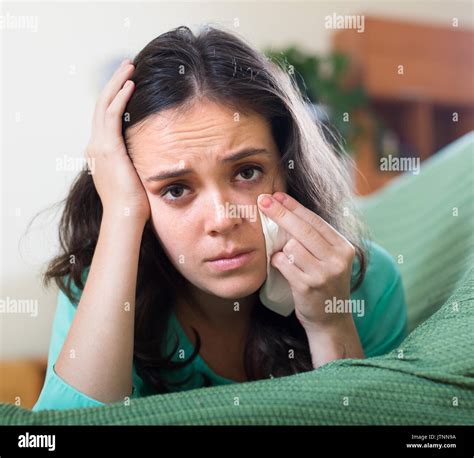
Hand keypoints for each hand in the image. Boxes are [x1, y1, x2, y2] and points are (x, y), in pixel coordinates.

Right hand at [85, 59, 150, 222]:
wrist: (124, 216)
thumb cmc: (132, 203)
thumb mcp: (132, 177)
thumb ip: (135, 161)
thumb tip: (150, 156)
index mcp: (99, 152)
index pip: (104, 118)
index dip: (114, 98)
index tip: (127, 84)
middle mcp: (95, 146)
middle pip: (101, 106)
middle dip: (114, 84)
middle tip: (127, 67)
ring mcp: (99, 146)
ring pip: (104, 105)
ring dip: (116, 84)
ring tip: (129, 67)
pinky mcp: (108, 148)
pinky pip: (112, 116)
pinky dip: (120, 98)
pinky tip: (130, 85)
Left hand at [257, 191, 355, 332]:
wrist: (331, 320)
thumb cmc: (325, 285)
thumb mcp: (330, 260)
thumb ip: (316, 240)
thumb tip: (287, 211)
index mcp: (344, 247)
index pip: (315, 221)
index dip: (294, 207)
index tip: (277, 196)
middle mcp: (337, 259)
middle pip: (303, 229)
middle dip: (280, 212)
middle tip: (263, 200)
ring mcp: (323, 273)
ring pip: (292, 246)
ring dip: (282, 248)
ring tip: (286, 257)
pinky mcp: (308, 285)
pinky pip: (283, 263)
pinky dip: (277, 261)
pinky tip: (281, 266)